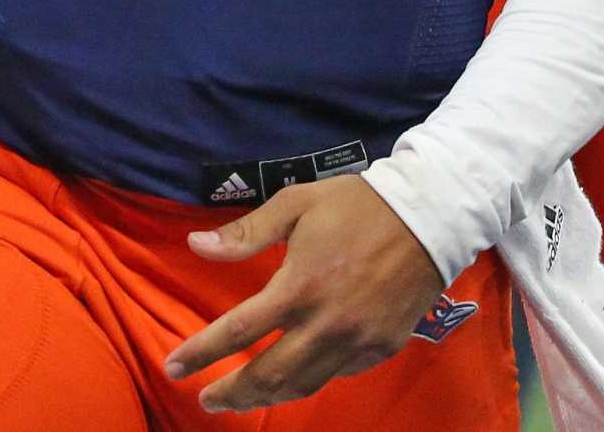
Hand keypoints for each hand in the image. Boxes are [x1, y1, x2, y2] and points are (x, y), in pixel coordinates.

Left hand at [164, 176, 443, 413]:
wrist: (430, 214)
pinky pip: (338, 374)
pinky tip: (297, 373)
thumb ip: (246, 232)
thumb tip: (196, 246)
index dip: (200, 353)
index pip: (237, 331)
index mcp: (299, 286)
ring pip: (302, 386)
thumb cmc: (357, 204)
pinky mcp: (381, 348)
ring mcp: (355, 342)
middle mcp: (325, 324)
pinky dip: (311, 378)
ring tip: (241, 400)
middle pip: (267, 376)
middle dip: (230, 394)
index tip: (173, 367)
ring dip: (266, 398)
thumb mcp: (297, 203)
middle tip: (205, 399)